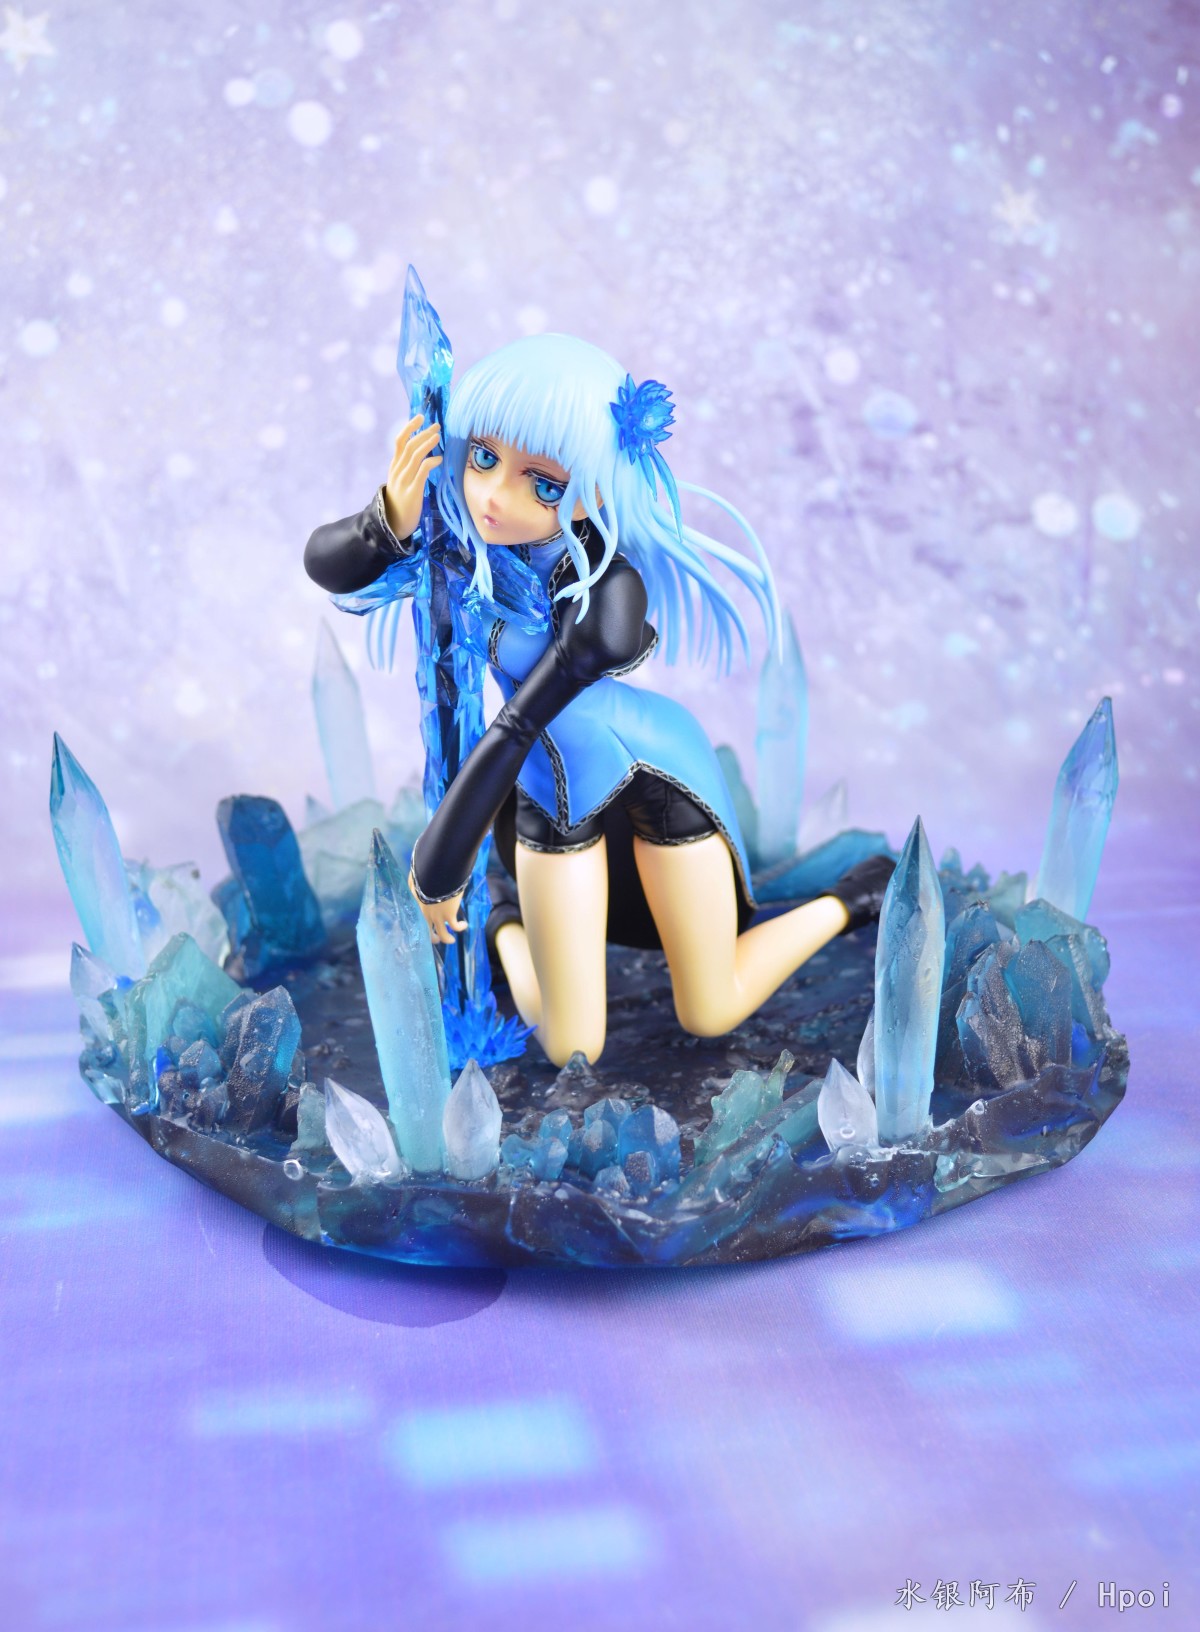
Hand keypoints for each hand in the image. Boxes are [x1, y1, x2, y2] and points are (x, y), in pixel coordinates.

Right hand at [383, 414, 442, 538]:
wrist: (393, 524)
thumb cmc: (401, 502)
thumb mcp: (401, 481)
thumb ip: (408, 468)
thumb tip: (422, 454)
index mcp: (394, 466)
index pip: (400, 441)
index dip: (410, 427)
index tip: (420, 417)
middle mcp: (397, 470)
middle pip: (409, 445)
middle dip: (423, 433)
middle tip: (436, 426)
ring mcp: (403, 480)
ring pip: (414, 455)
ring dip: (427, 443)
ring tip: (438, 437)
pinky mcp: (412, 491)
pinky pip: (422, 471)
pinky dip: (431, 462)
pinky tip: (439, 459)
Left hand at [408, 867, 465, 944]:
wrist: (436, 873)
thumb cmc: (426, 872)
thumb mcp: (416, 878)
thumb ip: (416, 883)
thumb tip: (417, 881)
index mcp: (417, 904)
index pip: (417, 918)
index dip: (422, 922)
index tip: (427, 923)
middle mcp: (425, 913)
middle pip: (427, 931)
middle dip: (432, 937)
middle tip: (436, 939)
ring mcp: (437, 916)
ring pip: (442, 934)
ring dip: (447, 939)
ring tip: (451, 940)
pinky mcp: (449, 915)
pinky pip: (455, 927)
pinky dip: (460, 927)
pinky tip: (463, 925)